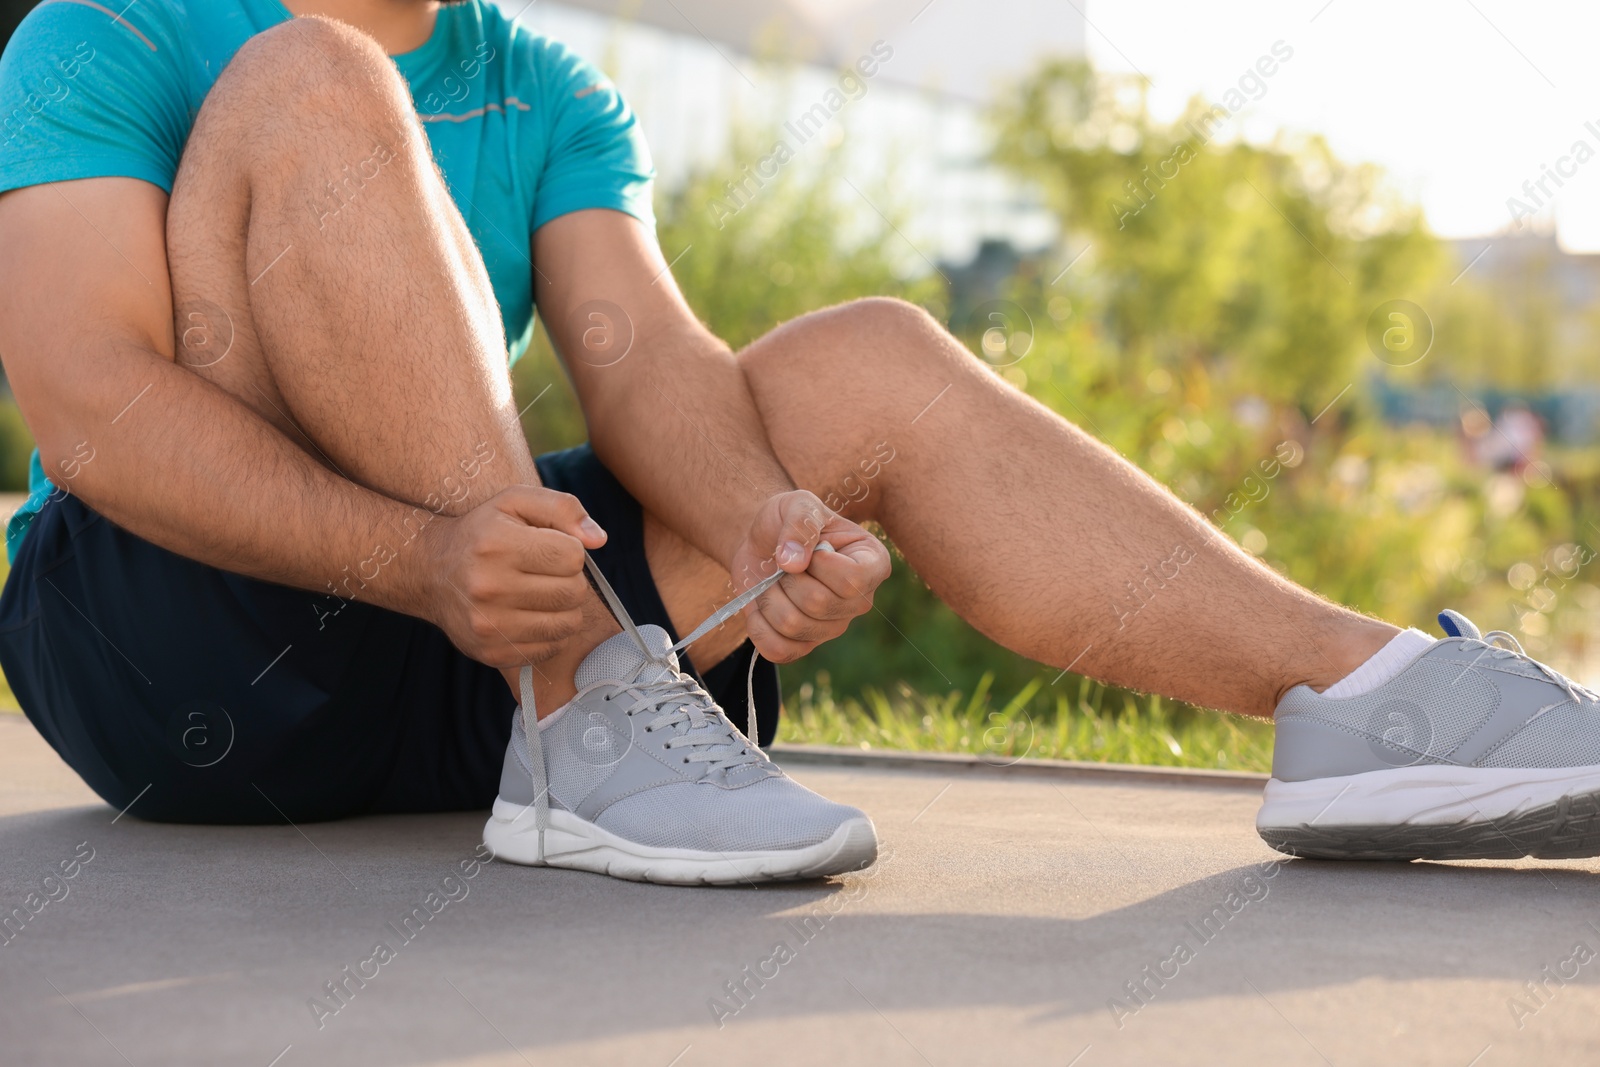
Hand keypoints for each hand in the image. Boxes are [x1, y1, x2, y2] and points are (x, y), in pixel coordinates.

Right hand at [416, 486, 607, 667]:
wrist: (431, 571)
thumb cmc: (483, 533)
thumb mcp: (515, 501)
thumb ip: (562, 507)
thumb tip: (599, 539)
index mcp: (497, 545)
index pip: (573, 555)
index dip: (570, 549)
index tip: (549, 547)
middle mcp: (489, 587)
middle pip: (573, 591)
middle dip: (569, 579)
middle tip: (545, 572)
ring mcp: (489, 626)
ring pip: (568, 623)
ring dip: (564, 608)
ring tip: (541, 594)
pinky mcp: (492, 653)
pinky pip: (551, 648)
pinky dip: (551, 633)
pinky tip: (530, 615)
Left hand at [731, 490, 891, 662]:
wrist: (762, 541)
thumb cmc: (788, 520)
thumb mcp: (797, 504)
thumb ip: (800, 524)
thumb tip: (792, 563)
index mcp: (872, 563)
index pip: (853, 580)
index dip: (820, 565)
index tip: (810, 549)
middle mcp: (859, 601)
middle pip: (818, 604)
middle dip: (786, 579)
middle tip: (782, 564)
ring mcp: (833, 627)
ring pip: (793, 626)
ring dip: (768, 598)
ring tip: (772, 581)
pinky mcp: (805, 645)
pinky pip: (779, 650)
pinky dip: (759, 627)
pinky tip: (761, 606)